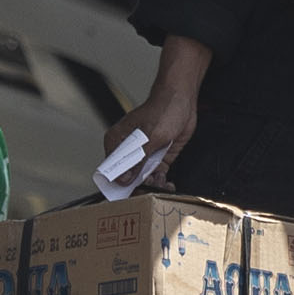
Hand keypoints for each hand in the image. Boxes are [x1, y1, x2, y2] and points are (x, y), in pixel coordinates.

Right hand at [110, 41, 208, 184]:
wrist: (182, 100)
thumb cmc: (162, 111)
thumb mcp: (150, 137)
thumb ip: (137, 160)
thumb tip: (124, 179)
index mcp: (117, 142)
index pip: (110, 168)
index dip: (117, 183)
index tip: (127, 194)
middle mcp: (128, 150)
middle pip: (126, 176)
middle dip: (137, 186)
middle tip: (147, 190)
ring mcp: (143, 155)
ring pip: (142, 178)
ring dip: (151, 185)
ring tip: (160, 185)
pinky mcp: (158, 157)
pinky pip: (156, 175)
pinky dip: (160, 181)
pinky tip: (167, 184)